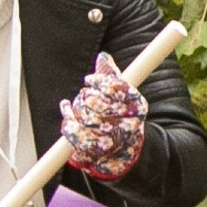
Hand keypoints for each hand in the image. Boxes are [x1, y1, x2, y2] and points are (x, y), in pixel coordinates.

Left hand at [60, 52, 146, 180]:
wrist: (122, 150)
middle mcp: (130, 124)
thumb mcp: (120, 96)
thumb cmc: (120, 118)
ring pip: (86, 118)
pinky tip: (67, 112)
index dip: (102, 83)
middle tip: (86, 97)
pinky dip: (67, 121)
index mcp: (138, 107)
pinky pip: (76, 133)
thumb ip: (112, 76)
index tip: (88, 79)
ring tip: (80, 108)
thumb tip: (103, 56)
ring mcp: (113, 139)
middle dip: (88, 98)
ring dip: (78, 110)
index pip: (120, 89)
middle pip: (100, 104)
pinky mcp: (96, 150)